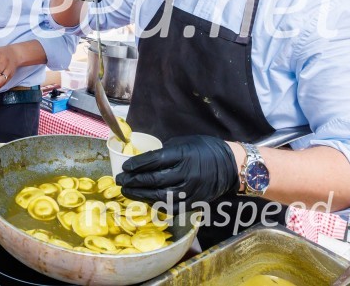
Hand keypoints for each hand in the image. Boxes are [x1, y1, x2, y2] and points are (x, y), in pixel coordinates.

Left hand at [116, 135, 238, 205]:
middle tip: (120, 181)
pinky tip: (146, 201)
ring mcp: (191, 189)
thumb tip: (142, 160)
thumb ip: (164, 152)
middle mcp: (187, 173)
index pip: (155, 160)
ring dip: (141, 195)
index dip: (137, 165)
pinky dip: (156, 204)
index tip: (125, 167)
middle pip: (155, 180)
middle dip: (134, 181)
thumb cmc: (202, 149)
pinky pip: (172, 207)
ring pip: (161, 196)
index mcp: (183, 154)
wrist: (229, 164)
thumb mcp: (182, 143)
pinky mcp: (194, 202)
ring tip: (127, 191)